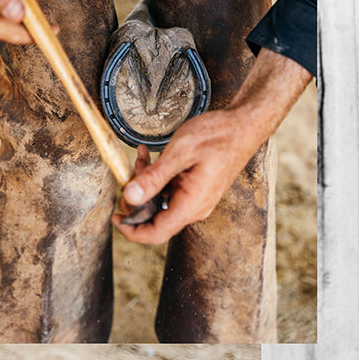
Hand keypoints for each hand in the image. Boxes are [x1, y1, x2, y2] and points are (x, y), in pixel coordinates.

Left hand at [112, 112, 248, 244]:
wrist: (243, 126)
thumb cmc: (218, 136)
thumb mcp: (180, 152)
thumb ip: (154, 178)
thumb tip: (130, 197)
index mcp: (191, 204)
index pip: (156, 233)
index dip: (131, 230)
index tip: (115, 216)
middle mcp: (194, 208)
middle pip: (154, 218)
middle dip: (136, 197)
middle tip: (129, 170)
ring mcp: (196, 200)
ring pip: (159, 202)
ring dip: (145, 183)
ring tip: (141, 157)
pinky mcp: (195, 190)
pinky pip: (169, 191)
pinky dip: (157, 177)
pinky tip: (151, 158)